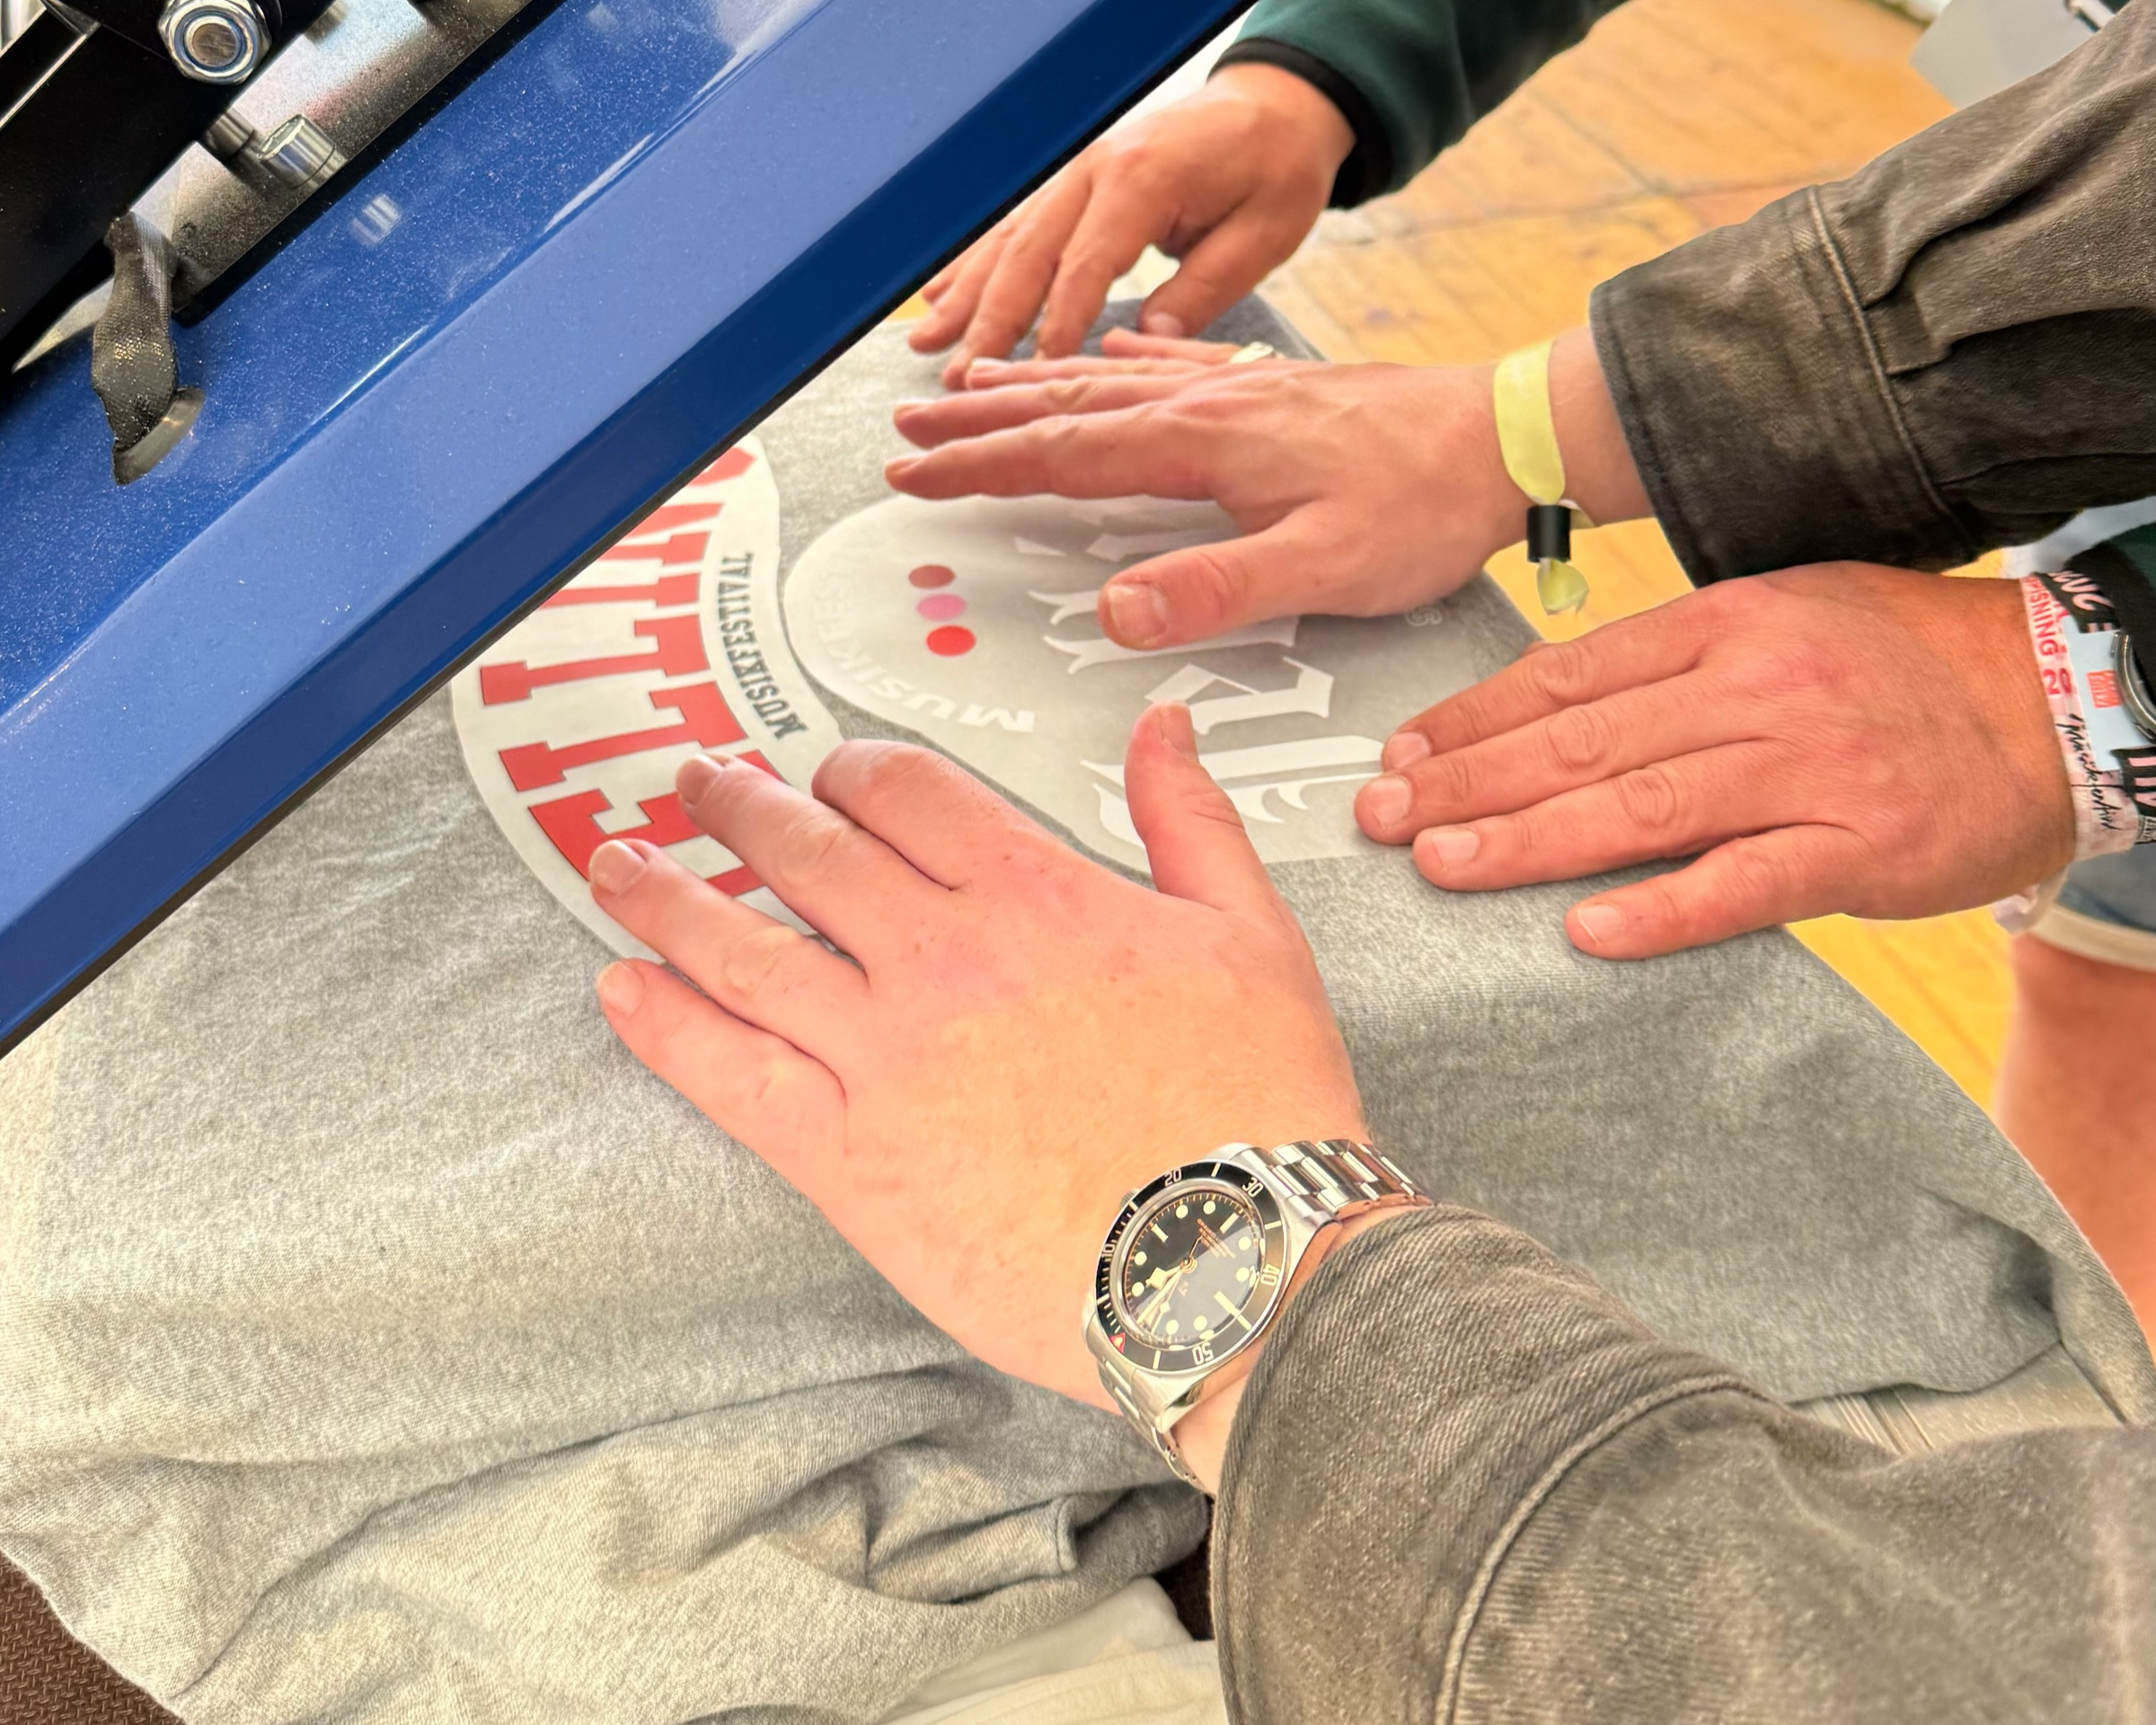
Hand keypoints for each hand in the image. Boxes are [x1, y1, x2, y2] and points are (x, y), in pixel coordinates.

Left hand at [586, 705, 1365, 1487]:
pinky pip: (728, 1077)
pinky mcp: (851, 1159)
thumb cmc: (1257, 1113)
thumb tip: (1162, 727)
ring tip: (615, 863)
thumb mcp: (1254, 936)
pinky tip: (620, 992)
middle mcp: (943, 958)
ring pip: (744, 949)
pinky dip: (663, 1027)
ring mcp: (885, 1057)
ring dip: (666, 896)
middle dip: (739, 808)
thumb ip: (1190, 818)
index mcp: (1037, 894)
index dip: (851, 770)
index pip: (904, 792)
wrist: (1234, 1266)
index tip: (828, 774)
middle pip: (806, 851)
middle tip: (697, 787)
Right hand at [887, 327, 1646, 651]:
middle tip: (906, 425)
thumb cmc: (1423, 507)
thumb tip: (1116, 609)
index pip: (1063, 455)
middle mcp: (1207, 403)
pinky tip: (1103, 352)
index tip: (913, 473)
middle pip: (1066, 408)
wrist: (1507, 438)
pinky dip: (1118, 358)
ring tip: (968, 384)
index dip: (980, 465)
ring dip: (1030, 385)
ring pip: (1106, 383)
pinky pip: (1170, 363)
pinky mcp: (1271, 390)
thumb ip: (1214, 588)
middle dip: (978, 418)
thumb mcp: (1322, 569)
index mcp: (1203, 444)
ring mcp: (1237, 389)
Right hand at [909, 63, 1352, 387]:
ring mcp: (1079, 174)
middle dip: (990, 321)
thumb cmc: (1275, 168)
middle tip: (957, 379)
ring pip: (1010, 240)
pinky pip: (1017, 227)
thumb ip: (1204, 288)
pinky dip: (975, 265)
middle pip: (1029, 253)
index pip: (1086, 262)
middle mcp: (1097, 170)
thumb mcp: (1263, 233)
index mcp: (1144, 178)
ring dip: (967, 296)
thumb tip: (1149, 342)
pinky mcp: (1076, 185)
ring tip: (926, 344)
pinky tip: (941, 297)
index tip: (1031, 375)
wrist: (1275, 105)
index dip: (1056, 323)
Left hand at [1351, 565, 2073, 955]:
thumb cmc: (1905, 662)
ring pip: (1642, 807)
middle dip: (1468, 783)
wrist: (2065, 698)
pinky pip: (1746, 882)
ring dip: (1529, 841)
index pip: (1571, 675)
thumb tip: (1555, 710)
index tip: (1402, 756)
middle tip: (1380, 821)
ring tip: (1442, 866)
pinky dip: (1664, 908)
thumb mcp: (1784, 618)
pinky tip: (1587, 930)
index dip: (1475, 718)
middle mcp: (1756, 686)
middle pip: (1583, 741)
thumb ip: (1674, 660)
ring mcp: (1809, 767)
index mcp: (1727, 624)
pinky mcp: (1860, 847)